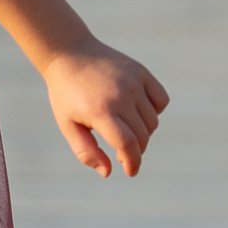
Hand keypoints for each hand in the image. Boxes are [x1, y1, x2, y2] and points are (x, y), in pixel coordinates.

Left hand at [43, 41, 167, 177]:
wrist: (70, 54)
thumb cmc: (67, 95)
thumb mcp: (68, 125)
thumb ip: (86, 151)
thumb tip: (108, 172)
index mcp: (101, 111)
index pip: (128, 144)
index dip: (132, 162)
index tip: (131, 171)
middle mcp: (121, 96)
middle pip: (142, 136)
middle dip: (135, 150)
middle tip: (121, 151)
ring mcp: (134, 82)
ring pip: (152, 121)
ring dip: (143, 132)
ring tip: (124, 129)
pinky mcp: (142, 72)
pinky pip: (161, 100)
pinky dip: (154, 111)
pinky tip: (136, 112)